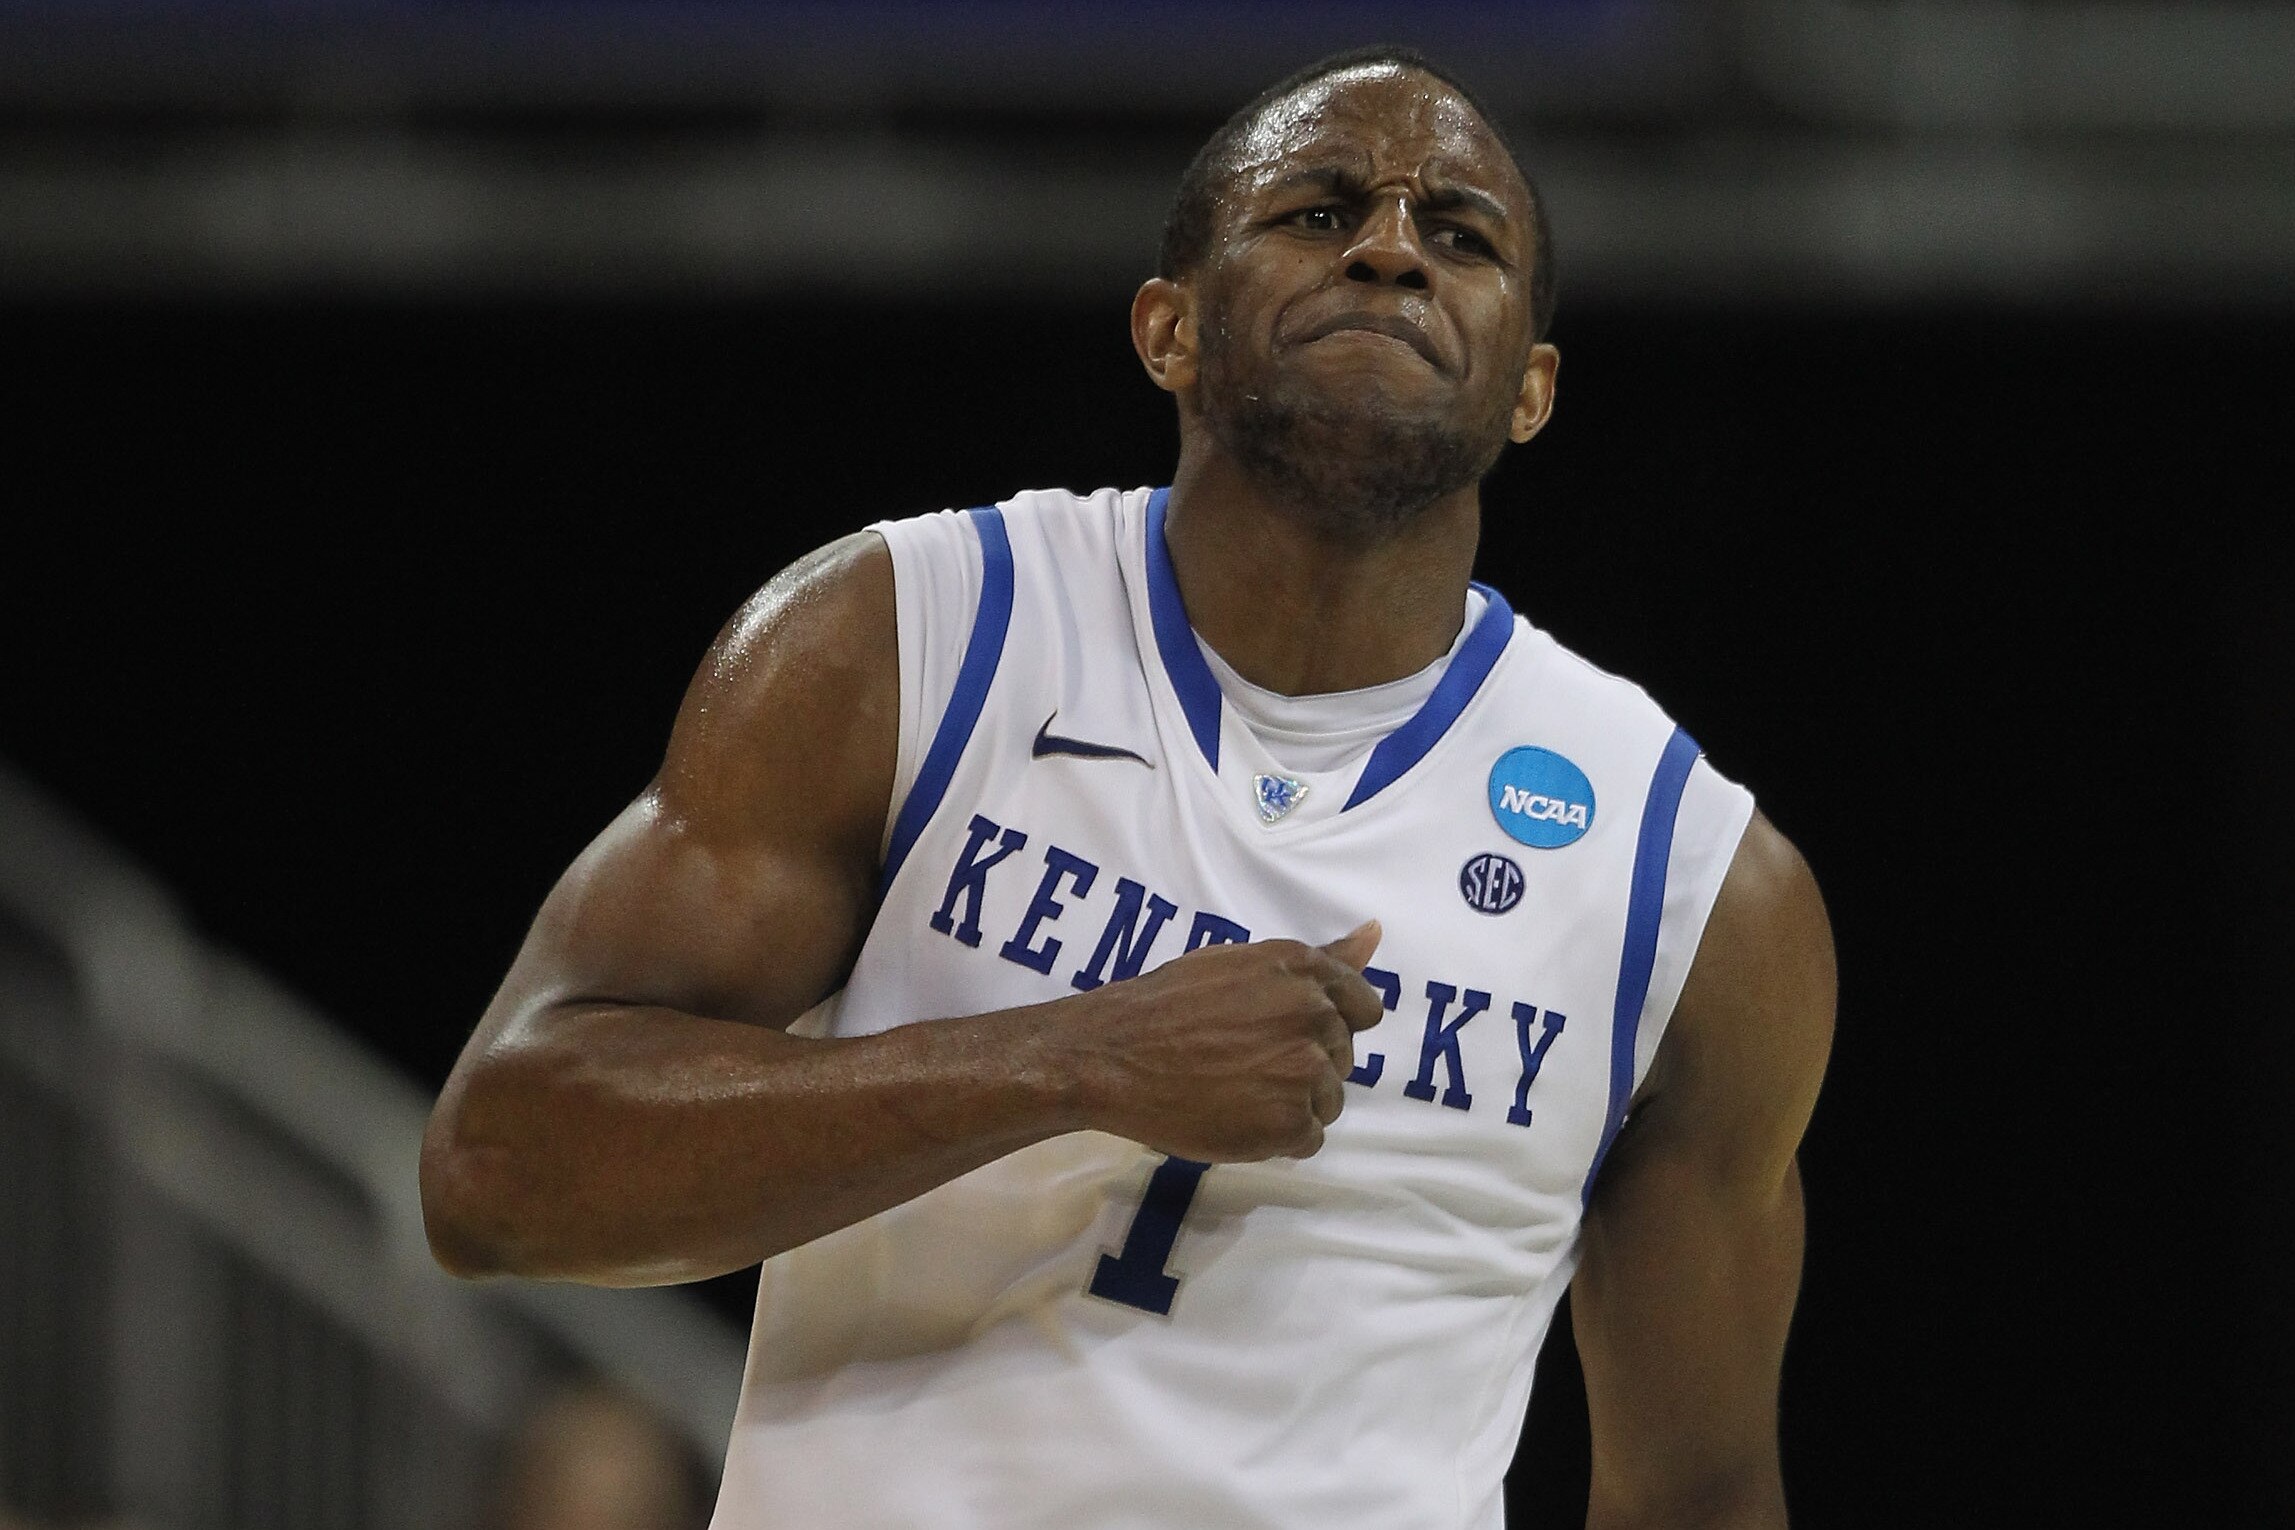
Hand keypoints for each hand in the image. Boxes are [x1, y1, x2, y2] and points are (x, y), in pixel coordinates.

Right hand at [1060, 922, 1386, 1160]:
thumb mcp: (1244, 962)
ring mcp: (1305, 1070)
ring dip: (1292, 1103)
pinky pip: (1309, 1138)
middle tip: (1243, 1062)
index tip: (1292, 1036)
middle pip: (1342, 1057)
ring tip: (1236, 1091)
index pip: (1363, 1007)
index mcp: (1304, 970)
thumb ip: (1317, 959)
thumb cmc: (1167, 1003)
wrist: (1113, 1054)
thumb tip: (1376, 932)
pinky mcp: (1290, 1122)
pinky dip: (1277, 1137)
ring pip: (1328, 1100)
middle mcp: (1315, 1014)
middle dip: (1304, 1064)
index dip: (1329, 1027)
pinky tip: (1235, 1117)